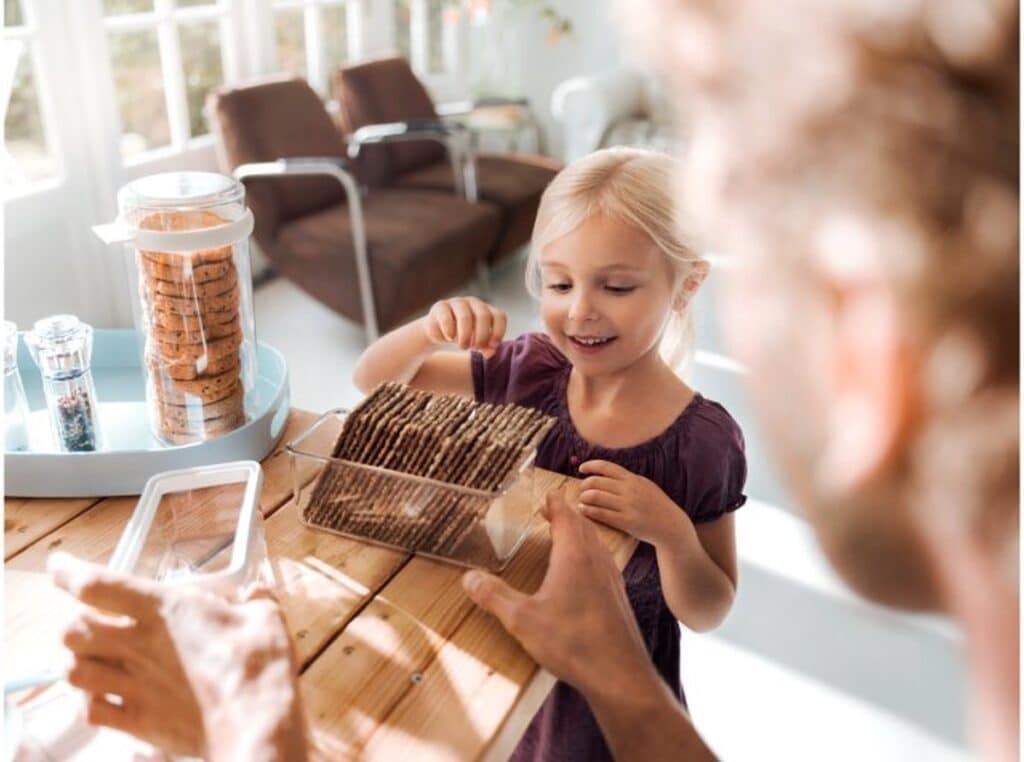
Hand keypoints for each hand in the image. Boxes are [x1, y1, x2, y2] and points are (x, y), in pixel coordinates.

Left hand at [49, 553, 304, 760]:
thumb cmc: (258, 664)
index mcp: (163, 609)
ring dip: (77, 661)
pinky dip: (90, 702)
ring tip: (92, 656)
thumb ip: (253, 601)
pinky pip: (92, 712)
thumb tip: (257, 595)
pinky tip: (104, 697)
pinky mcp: (137, 721)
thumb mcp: (264, 616)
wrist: (254, 721)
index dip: (69, 572)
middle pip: (71, 630)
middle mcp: (137, 645)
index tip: (60, 566)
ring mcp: (132, 685)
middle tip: (92, 619)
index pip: (96, 584)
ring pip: (72, 671)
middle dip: (74, 622)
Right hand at [422, 297, 506, 356]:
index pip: (499, 316)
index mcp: (486, 310)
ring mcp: (456, 302)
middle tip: (475, 348)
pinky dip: (449, 332)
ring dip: (465, 335)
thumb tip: (490, 353)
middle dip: (481, 336)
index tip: (492, 346)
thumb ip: (486, 347)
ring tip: (462, 347)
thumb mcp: (476, 343)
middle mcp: (473, 303)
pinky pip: (446, 319)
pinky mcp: (440, 307)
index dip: (498, 332)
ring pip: (465, 316)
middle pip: (483, 316)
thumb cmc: (463, 336)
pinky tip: (448, 338)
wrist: (438, 332)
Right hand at [461, 493, 653, 694]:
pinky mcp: (618, 596)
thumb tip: (469, 578)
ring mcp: (611, 578)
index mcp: (574, 556)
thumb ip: (494, 597)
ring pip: (596, 543)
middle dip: (567, 514)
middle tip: (553, 510)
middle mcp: (596, 560)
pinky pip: (603, 561)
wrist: (619, 674)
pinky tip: (584, 570)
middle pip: (583, 526)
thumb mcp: (523, 620)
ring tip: (567, 533)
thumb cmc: (573, 643)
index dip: (555, 503)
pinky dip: (591, 552)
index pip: (565, 516)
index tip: (547, 493)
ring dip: (581, 532)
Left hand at [577, 460, 687, 546]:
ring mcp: (627, 505)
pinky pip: (601, 513)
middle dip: (584, 485)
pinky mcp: (626, 521)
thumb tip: (607, 473)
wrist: (670, 525)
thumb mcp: (645, 485)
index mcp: (633, 479)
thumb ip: (628, 479)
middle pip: (597, 482)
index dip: (591, 465)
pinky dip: (588, 510)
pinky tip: (583, 510)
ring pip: (596, 496)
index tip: (582, 468)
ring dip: (584, 498)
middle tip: (581, 490)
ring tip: (581, 501)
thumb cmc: (656, 505)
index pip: (606, 466)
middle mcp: (629, 490)